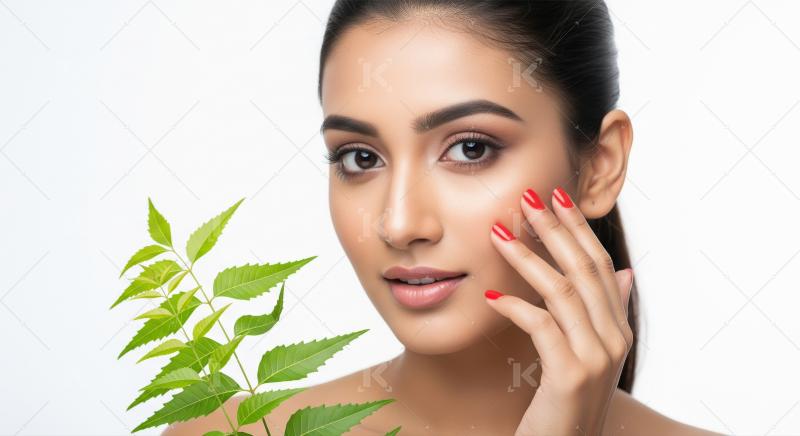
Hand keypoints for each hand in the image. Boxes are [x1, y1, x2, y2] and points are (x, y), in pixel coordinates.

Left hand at [485, 186, 633, 435]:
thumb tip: (623, 272)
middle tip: (527, 198)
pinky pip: (542, 326)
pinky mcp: (572, 376)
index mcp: (618, 328)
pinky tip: (490, 296)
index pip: (599, 264)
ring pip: (563, 291)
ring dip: (528, 258)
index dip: (578, 228)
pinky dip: (514, 307)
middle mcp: (615, 339)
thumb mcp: (587, 354)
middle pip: (585, 269)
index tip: (555, 196)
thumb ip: (604, 313)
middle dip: (555, 229)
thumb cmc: (564, 401)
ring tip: (498, 234)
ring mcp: (597, 358)